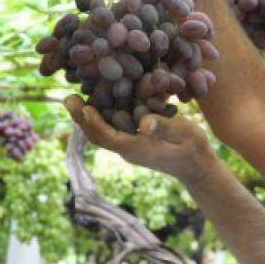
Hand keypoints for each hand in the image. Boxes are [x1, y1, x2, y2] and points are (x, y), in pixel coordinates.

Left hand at [64, 95, 217, 185]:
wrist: (197, 165)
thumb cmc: (193, 148)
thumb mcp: (184, 133)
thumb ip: (163, 127)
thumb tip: (144, 124)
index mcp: (137, 149)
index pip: (108, 137)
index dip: (94, 122)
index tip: (83, 106)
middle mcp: (128, 149)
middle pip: (98, 135)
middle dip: (82, 118)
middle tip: (68, 98)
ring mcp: (130, 146)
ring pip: (102, 133)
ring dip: (87, 118)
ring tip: (75, 99)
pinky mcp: (133, 142)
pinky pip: (111, 130)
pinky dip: (100, 117)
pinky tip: (97, 102)